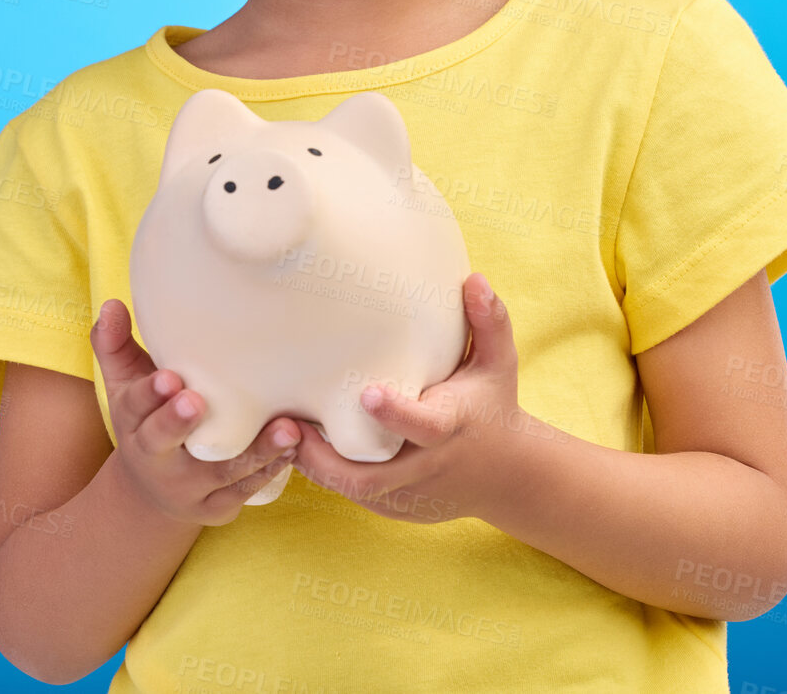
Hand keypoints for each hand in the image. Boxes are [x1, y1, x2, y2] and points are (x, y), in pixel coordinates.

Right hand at [90, 298, 302, 526]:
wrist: (150, 494)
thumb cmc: (146, 419)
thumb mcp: (125, 385)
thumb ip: (115, 343)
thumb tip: (111, 303)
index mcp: (134, 424)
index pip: (136, 407)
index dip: (151, 394)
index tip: (169, 377)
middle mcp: (157, 459)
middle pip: (164, 442)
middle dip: (178, 423)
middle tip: (198, 401)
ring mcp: (188, 487)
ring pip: (220, 470)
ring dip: (255, 450)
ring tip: (286, 429)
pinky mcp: (217, 506)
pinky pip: (245, 489)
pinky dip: (271, 468)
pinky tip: (295, 445)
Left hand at [289, 272, 524, 524]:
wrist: (507, 475)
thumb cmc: (492, 404)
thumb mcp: (498, 362)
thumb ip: (489, 321)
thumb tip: (473, 280)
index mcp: (450, 426)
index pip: (423, 427)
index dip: (394, 414)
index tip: (365, 393)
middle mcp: (428, 465)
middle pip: (375, 475)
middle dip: (327, 457)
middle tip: (289, 424)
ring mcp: (410, 493)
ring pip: (355, 491)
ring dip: (314, 466)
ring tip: (279, 432)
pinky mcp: (395, 506)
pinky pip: (353, 495)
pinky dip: (324, 474)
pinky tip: (296, 446)